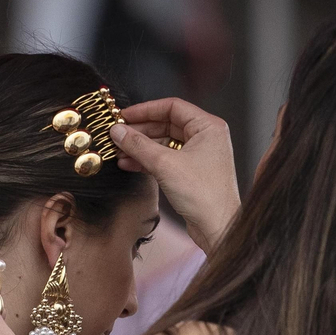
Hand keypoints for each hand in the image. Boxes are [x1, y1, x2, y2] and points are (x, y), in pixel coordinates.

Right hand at [110, 98, 240, 253]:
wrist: (216, 227)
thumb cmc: (204, 195)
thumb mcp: (165, 164)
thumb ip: (139, 145)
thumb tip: (118, 131)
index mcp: (208, 127)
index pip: (172, 107)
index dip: (146, 110)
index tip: (125, 115)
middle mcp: (206, 138)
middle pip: (166, 125)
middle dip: (140, 131)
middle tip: (118, 134)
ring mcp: (199, 156)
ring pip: (164, 144)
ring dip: (141, 148)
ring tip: (119, 151)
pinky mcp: (191, 173)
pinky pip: (166, 159)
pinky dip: (148, 161)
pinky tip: (129, 164)